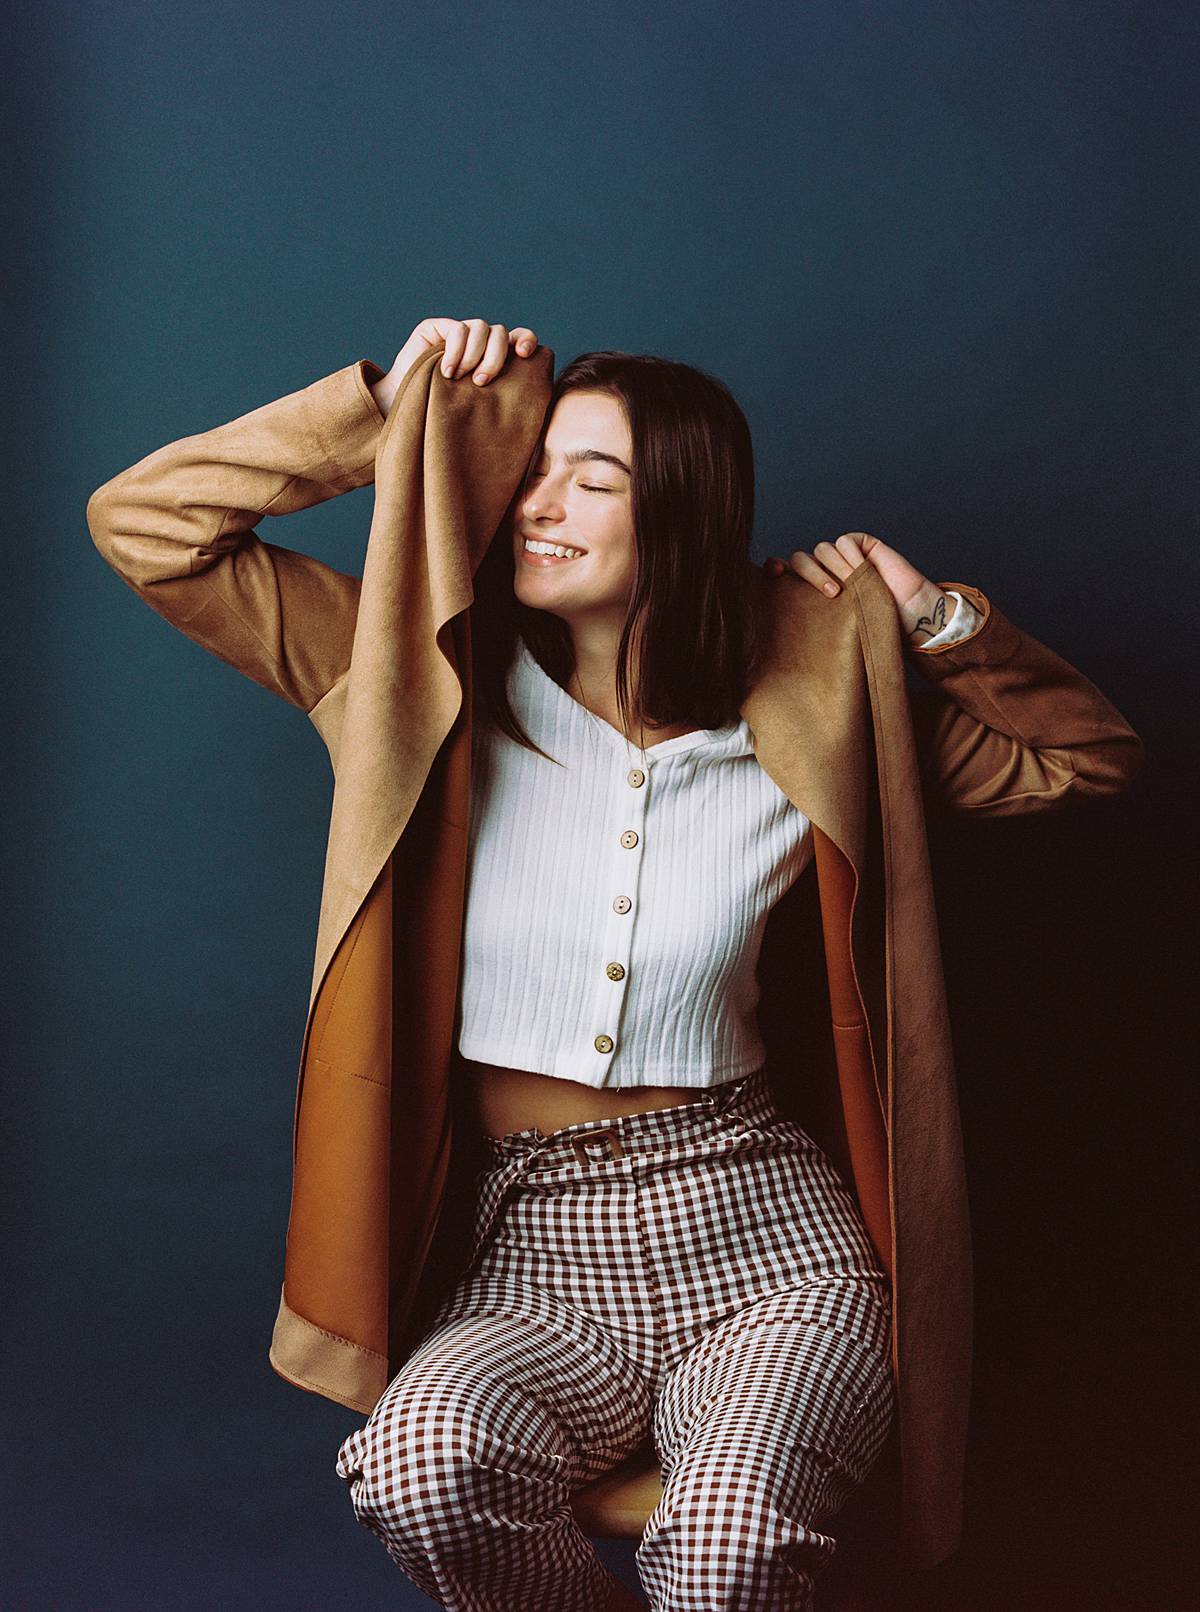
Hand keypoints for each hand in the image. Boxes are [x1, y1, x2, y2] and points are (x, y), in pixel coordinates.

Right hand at [372, 317, 540, 415]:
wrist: (407, 415)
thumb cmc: (446, 419)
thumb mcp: (482, 410)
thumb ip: (505, 398)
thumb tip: (538, 403)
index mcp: (497, 360)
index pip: (519, 338)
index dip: (526, 339)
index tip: (527, 354)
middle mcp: (480, 344)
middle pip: (501, 334)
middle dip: (495, 358)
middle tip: (481, 383)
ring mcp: (459, 334)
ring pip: (481, 328)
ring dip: (473, 355)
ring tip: (459, 379)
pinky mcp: (437, 328)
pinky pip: (458, 329)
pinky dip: (456, 350)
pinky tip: (447, 372)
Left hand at [764, 532, 951, 642]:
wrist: (909, 616)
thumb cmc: (874, 627)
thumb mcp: (834, 627)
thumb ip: (809, 618)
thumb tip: (772, 633)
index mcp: (812, 591)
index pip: (784, 573)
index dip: (774, 569)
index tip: (772, 574)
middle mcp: (824, 571)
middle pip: (800, 560)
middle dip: (811, 575)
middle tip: (832, 594)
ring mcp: (841, 556)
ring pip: (821, 550)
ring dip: (835, 567)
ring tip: (850, 587)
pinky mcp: (860, 545)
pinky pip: (844, 542)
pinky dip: (851, 554)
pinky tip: (863, 569)